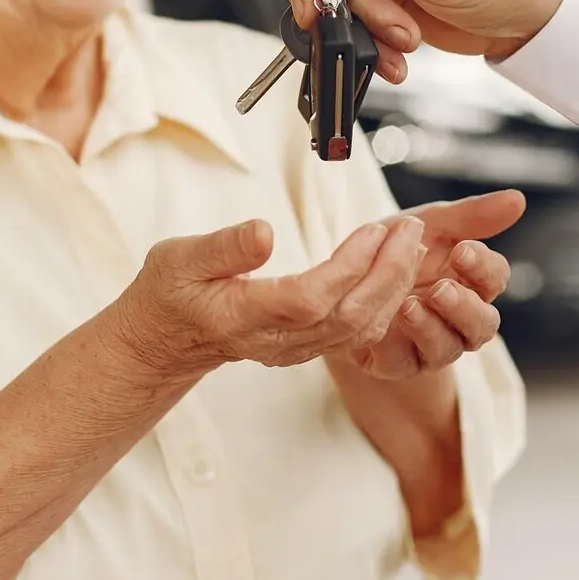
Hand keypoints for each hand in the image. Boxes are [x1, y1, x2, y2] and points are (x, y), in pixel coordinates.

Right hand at [115, 216, 426, 374]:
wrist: (168, 339)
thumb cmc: (172, 293)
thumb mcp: (179, 257)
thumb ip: (223, 247)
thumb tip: (265, 231)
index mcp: (244, 316)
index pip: (310, 298)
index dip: (348, 267)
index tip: (373, 231)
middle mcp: (277, 340)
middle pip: (348, 316)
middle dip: (388, 273)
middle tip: (409, 230)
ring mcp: (295, 349)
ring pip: (359, 328)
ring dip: (393, 286)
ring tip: (410, 244)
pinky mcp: (308, 347)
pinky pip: (357, 333)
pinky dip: (385, 302)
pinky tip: (396, 270)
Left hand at [343, 190, 526, 379]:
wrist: (347, 274)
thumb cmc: (396, 247)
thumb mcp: (430, 223)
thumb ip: (470, 216)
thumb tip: (518, 198)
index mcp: (471, 282)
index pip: (494, 278)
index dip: (483, 266)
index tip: (462, 250)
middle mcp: (458, 319)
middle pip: (482, 325)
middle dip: (464, 308)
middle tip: (441, 289)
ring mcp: (430, 345)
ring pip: (447, 349)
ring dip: (430, 329)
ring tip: (408, 306)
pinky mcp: (397, 363)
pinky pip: (401, 362)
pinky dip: (393, 345)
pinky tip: (381, 327)